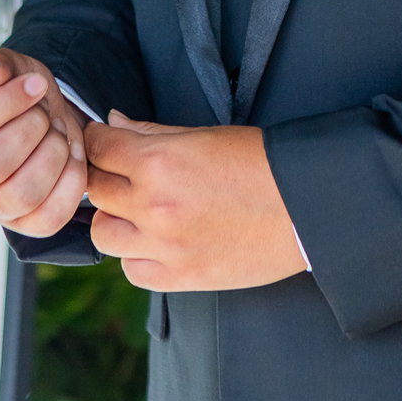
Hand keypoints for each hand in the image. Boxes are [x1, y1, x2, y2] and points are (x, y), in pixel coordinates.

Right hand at [0, 48, 88, 236]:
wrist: (46, 118)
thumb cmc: (20, 93)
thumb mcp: (9, 68)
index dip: (6, 103)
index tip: (36, 84)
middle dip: (32, 129)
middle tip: (45, 112)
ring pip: (21, 195)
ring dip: (53, 154)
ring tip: (58, 132)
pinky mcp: (23, 223)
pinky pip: (49, 217)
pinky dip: (71, 181)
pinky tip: (73, 153)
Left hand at [86, 112, 306, 290]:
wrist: (305, 207)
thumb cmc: (260, 163)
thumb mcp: (204, 135)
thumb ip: (151, 133)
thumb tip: (113, 123)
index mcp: (159, 162)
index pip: (99, 148)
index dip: (96, 140)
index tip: (101, 141)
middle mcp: (153, 206)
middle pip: (97, 190)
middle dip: (105, 176)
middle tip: (122, 173)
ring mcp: (164, 247)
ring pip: (103, 234)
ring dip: (115, 218)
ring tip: (137, 210)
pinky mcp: (179, 278)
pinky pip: (132, 270)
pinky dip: (137, 255)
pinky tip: (156, 240)